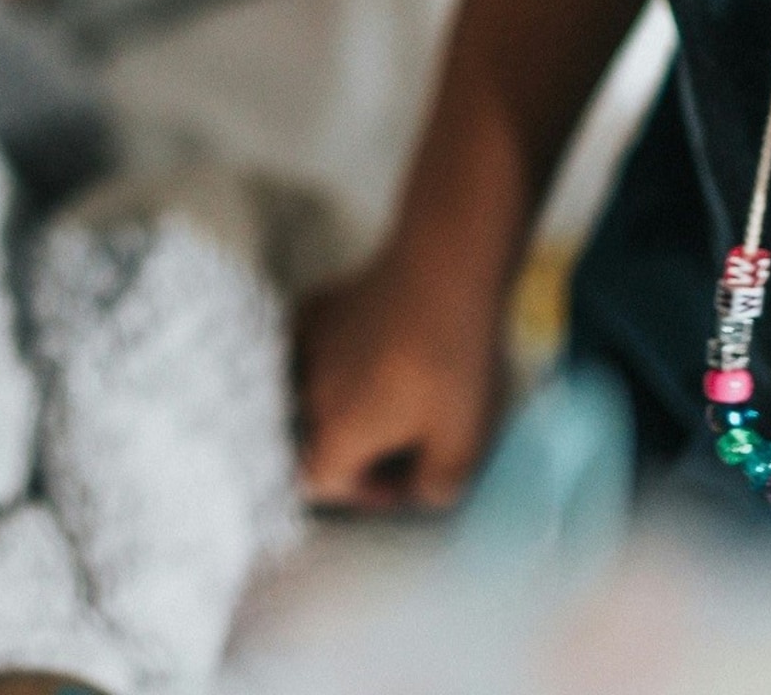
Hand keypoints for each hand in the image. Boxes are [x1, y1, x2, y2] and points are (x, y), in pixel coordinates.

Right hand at [295, 249, 507, 511]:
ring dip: (341, 402)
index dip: (362, 493)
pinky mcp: (315, 308)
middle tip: (400, 438)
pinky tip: (367, 349)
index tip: (402, 479)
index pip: (320, 482)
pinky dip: (332, 359)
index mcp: (338, 432)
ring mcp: (307, 345)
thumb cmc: (450, 368)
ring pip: (310, 390)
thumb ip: (436, 486)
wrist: (439, 277)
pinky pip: (312, 348)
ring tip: (383, 395)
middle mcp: (309, 392)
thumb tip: (420, 493)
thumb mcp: (463, 444)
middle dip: (353, 447)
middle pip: (315, 436)